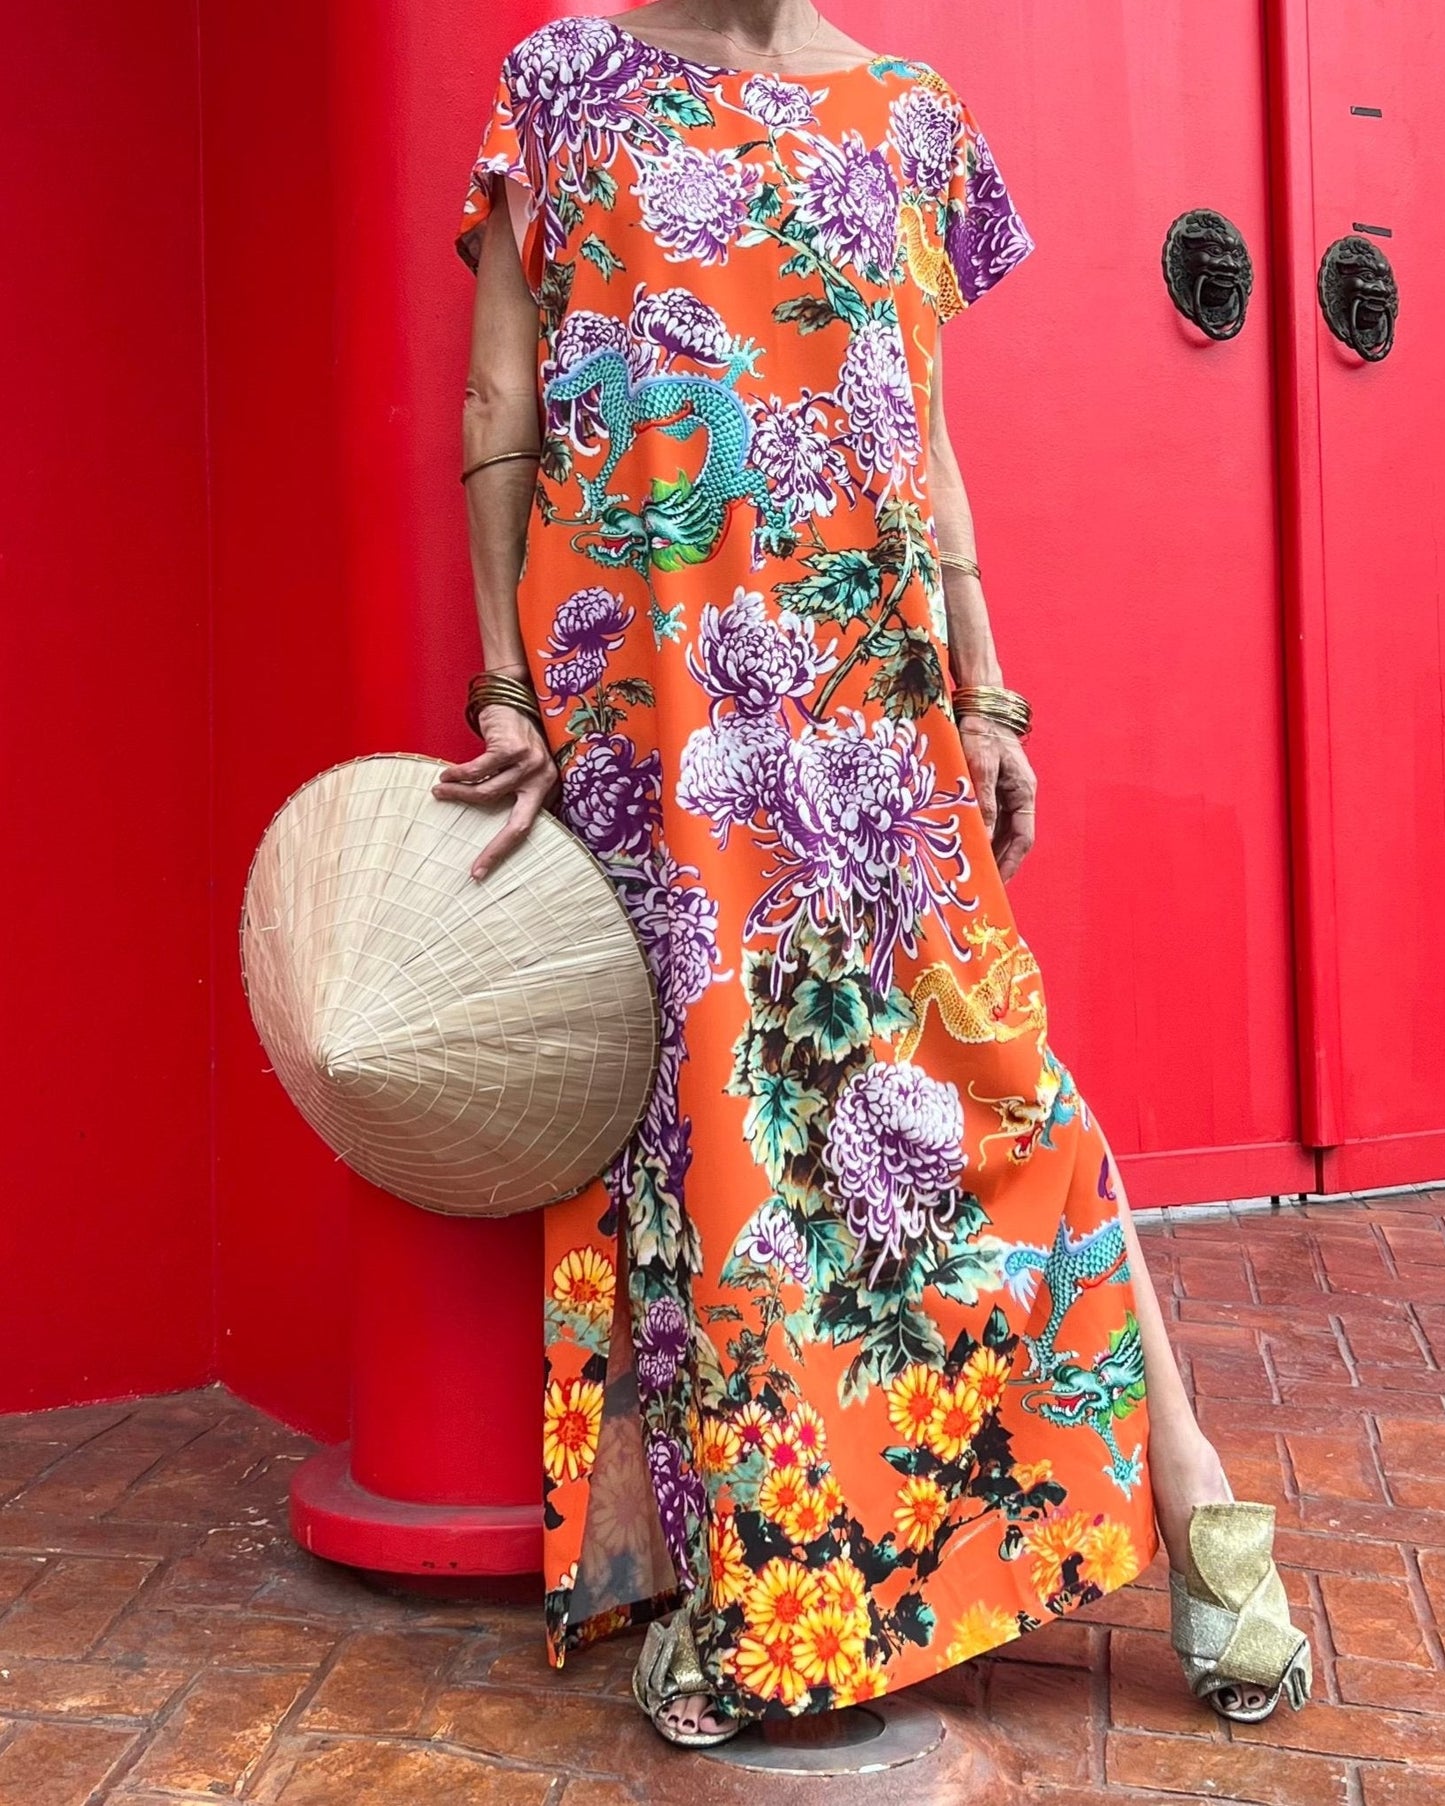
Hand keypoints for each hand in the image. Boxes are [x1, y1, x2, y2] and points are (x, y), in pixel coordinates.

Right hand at [432, 704, 560, 880]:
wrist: (514, 696)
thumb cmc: (513, 737)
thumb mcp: (521, 767)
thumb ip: (513, 792)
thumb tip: (488, 822)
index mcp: (546, 789)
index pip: (526, 828)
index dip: (503, 851)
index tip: (480, 871)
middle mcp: (543, 779)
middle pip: (518, 825)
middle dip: (496, 850)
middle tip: (474, 869)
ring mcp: (529, 764)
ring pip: (487, 794)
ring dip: (459, 795)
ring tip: (439, 792)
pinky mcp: (511, 748)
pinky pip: (477, 770)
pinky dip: (458, 775)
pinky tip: (446, 776)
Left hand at [957, 713, 1036, 882]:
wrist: (976, 701)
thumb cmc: (981, 730)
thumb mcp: (982, 766)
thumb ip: (984, 803)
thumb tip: (985, 839)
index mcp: (1024, 791)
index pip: (1023, 838)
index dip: (1011, 863)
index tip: (996, 882)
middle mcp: (1016, 794)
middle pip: (1011, 838)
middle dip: (998, 862)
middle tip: (979, 884)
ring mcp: (1003, 789)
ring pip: (998, 829)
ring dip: (986, 849)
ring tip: (969, 870)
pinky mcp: (988, 784)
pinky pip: (985, 815)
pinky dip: (977, 832)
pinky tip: (961, 843)